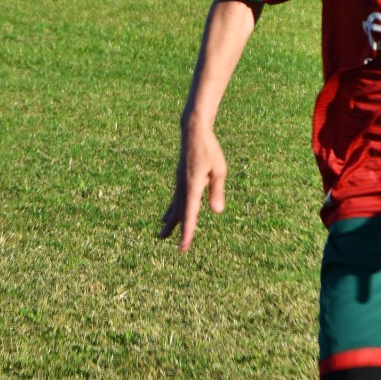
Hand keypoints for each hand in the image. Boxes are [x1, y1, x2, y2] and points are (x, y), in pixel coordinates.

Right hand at [158, 125, 226, 251]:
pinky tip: (168, 215)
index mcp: (193, 186)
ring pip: (174, 206)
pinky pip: (175, 199)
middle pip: (178, 212)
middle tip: (163, 242)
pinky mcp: (180, 180)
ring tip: (162, 234)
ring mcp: (180, 183)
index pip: (190, 214)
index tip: (183, 247)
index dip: (187, 232)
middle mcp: (183, 187)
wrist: (193, 132)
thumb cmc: (210, 150)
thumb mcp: (218, 170)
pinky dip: (172, 209)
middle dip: (173, 228)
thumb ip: (217, 191)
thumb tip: (217, 212)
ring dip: (170, 221)